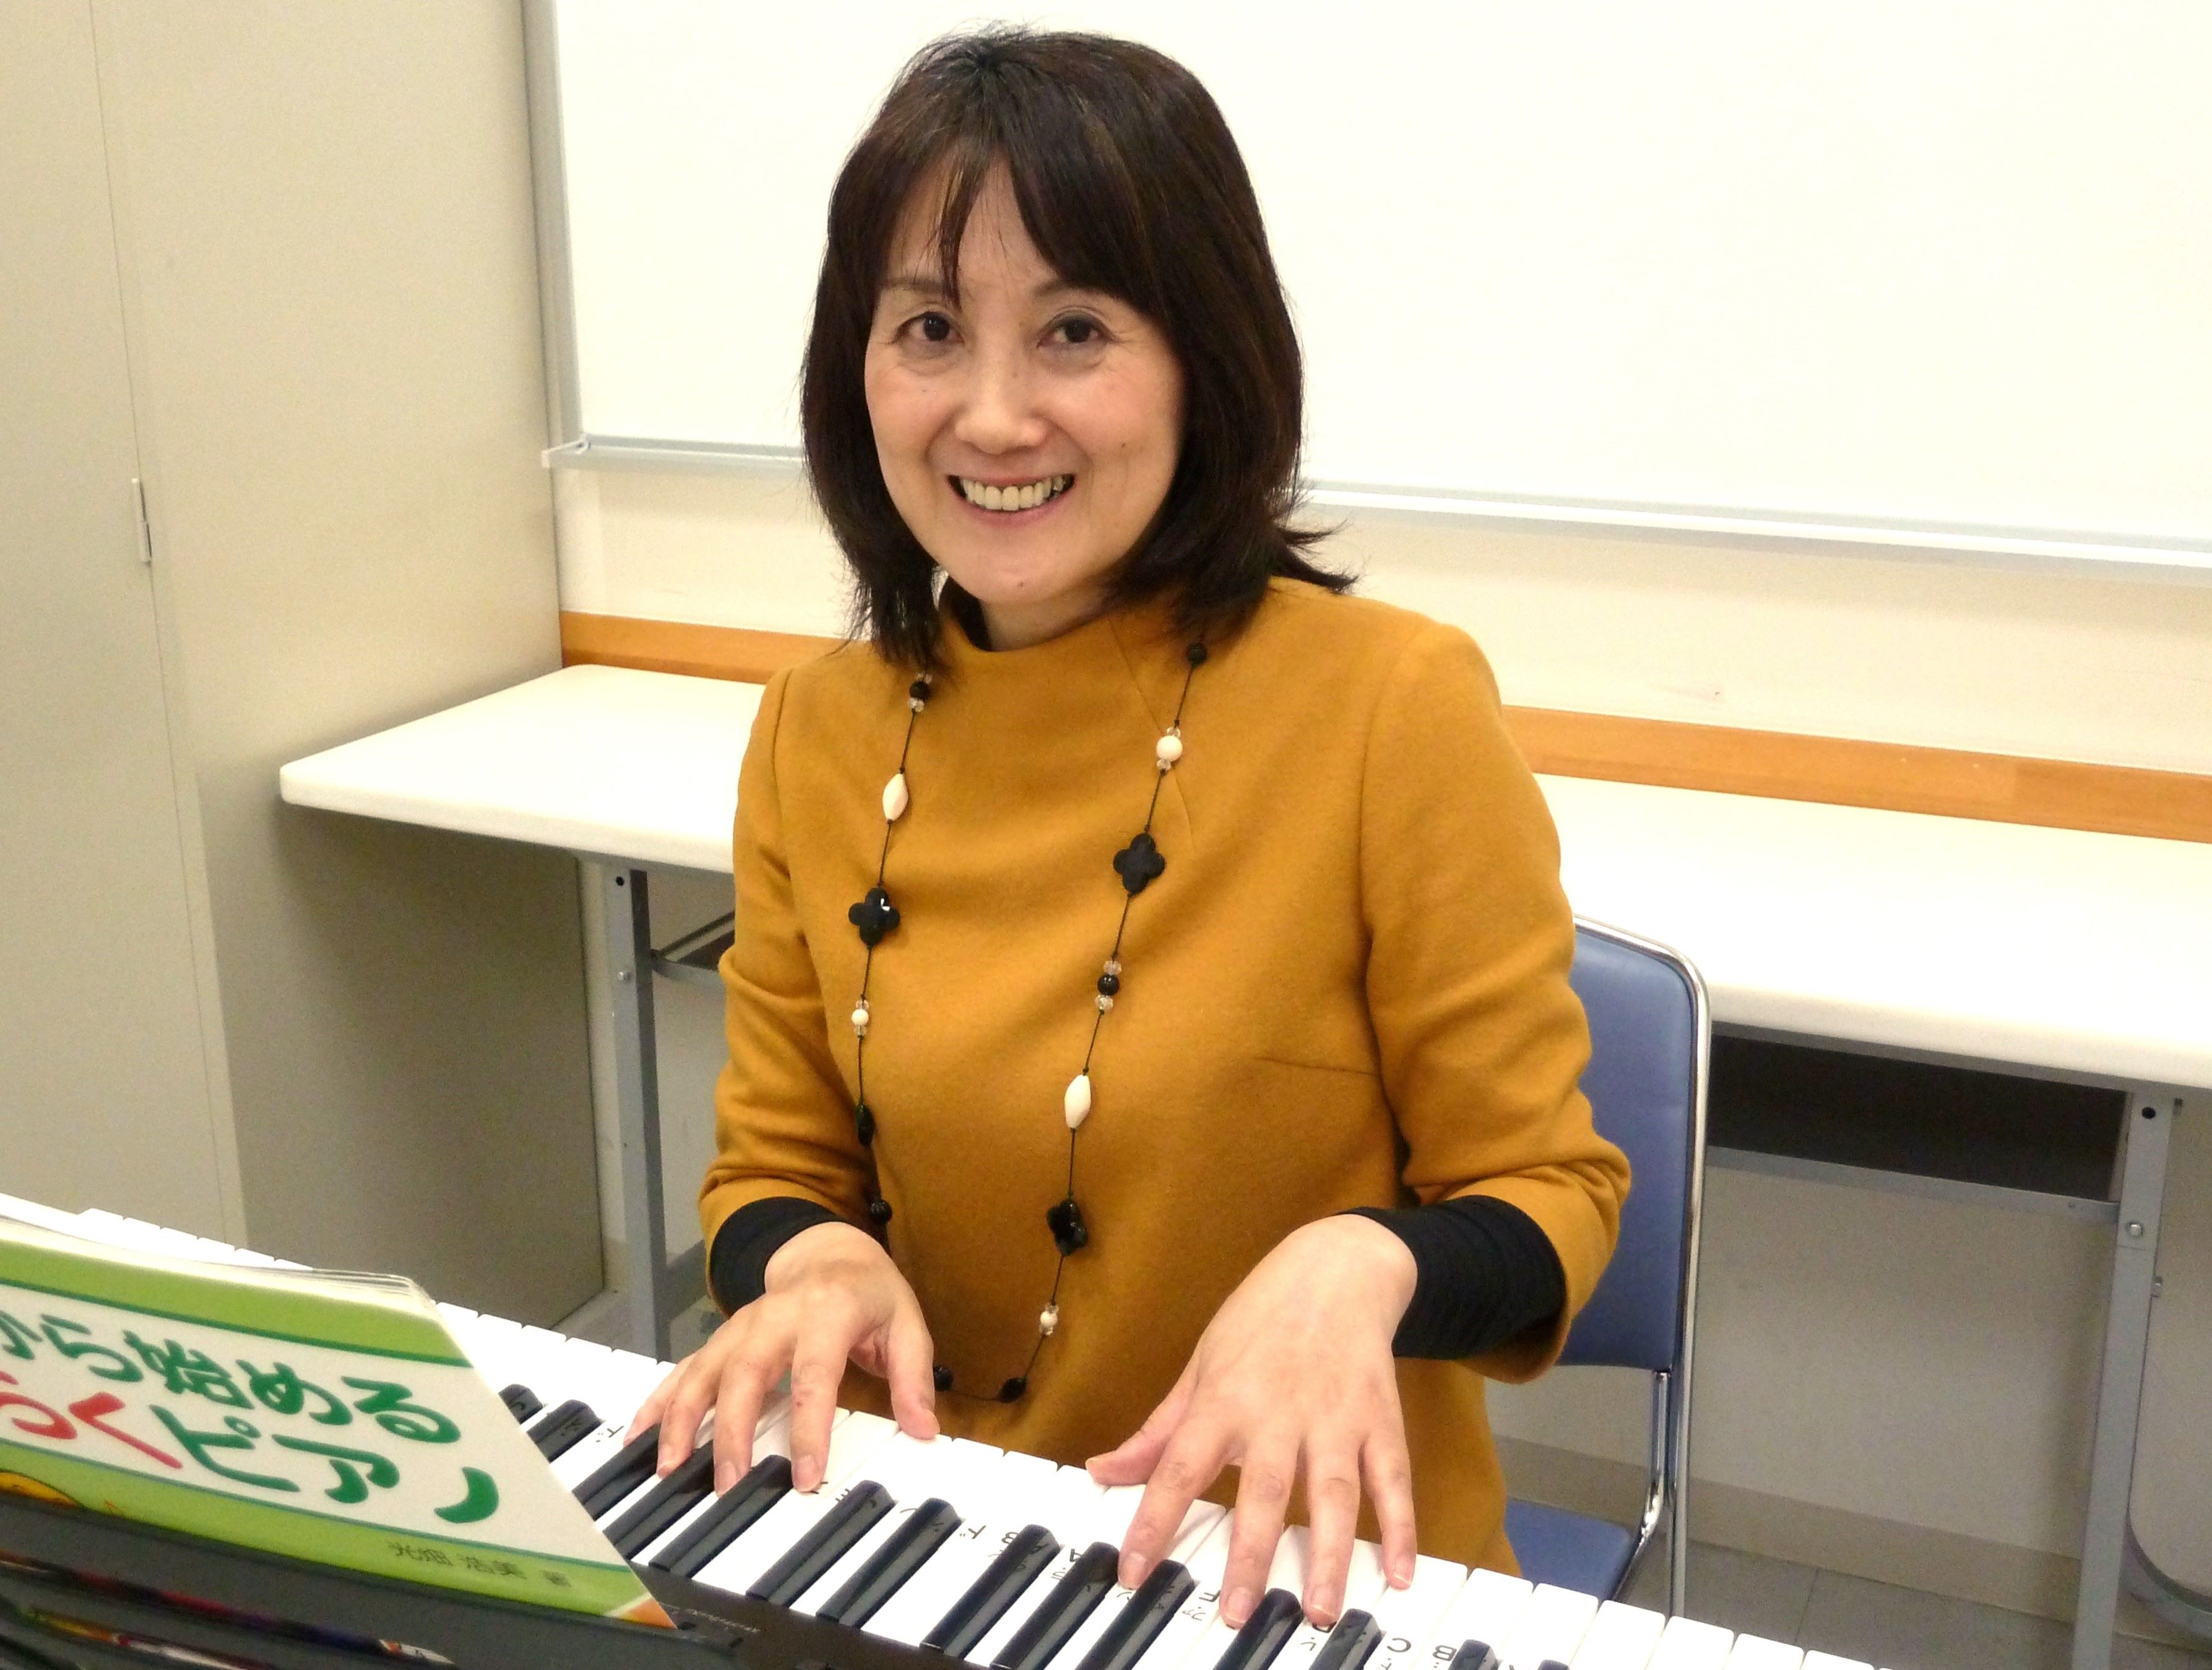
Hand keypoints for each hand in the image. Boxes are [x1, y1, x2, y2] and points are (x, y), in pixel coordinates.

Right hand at [626, 1220, 936, 1492]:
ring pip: (704, 1369)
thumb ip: (913, 1378)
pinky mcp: (723, 1339)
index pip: (815, 1375)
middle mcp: (775, 1316)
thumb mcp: (906, 1324)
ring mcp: (741, 1326)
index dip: (808, 1428)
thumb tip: (924, 1429)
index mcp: (827, 1312)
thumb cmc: (870, 1293)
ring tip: (670, 1467)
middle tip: (729, 1483)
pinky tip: (640, 1435)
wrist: (831, 1250)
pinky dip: (659, 1401)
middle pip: (746, 1373)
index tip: (804, 1476)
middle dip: (734, 1430)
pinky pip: (685, 1368)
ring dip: (683, 1419)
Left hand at [1087, 1215, 1418, 1626]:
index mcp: (1224, 1400)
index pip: (1179, 1467)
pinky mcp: (1380, 1420)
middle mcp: (1279, 1412)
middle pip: (1263, 1491)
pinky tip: (1399, 1571)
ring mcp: (1335, 1418)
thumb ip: (1157, 1430)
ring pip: (1333, 1493)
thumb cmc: (1259, 1319)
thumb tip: (1103, 1470)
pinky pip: (1393, 1480)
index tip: (1133, 1571)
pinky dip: (1401, 1527)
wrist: (1336, 1270)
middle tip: (1239, 1613)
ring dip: (1331, 1555)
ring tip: (1322, 1610)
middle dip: (1250, 1555)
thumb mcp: (1200, 1367)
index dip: (1153, 1520)